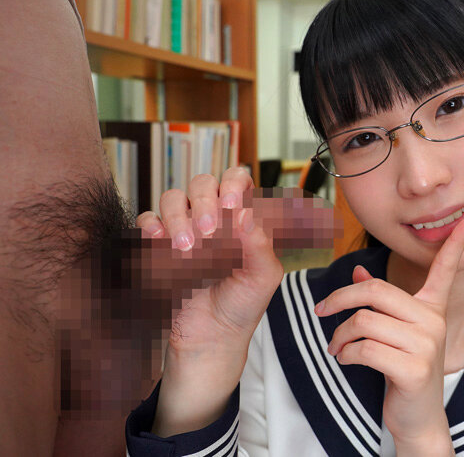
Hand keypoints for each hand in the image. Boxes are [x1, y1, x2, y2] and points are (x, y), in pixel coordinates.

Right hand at [136, 168, 283, 435]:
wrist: (212, 336)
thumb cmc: (243, 304)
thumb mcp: (263, 277)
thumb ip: (260, 244)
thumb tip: (248, 213)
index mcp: (242, 217)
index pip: (238, 179)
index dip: (234, 182)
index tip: (232, 204)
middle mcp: (213, 215)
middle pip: (203, 182)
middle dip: (204, 201)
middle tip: (210, 231)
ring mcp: (184, 227)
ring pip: (172, 198)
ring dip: (178, 217)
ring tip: (187, 248)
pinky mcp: (159, 245)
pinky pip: (147, 221)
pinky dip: (151, 227)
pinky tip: (160, 242)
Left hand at [315, 214, 463, 455]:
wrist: (418, 418)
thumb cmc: (403, 369)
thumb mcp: (394, 332)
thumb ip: (380, 302)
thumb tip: (359, 270)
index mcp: (432, 308)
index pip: (445, 269)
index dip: (457, 242)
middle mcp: (434, 321)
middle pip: (376, 291)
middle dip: (340, 299)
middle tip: (321, 310)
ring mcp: (427, 345)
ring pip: (364, 322)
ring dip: (339, 335)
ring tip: (336, 347)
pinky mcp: (414, 369)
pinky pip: (365, 349)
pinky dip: (345, 355)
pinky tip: (346, 361)